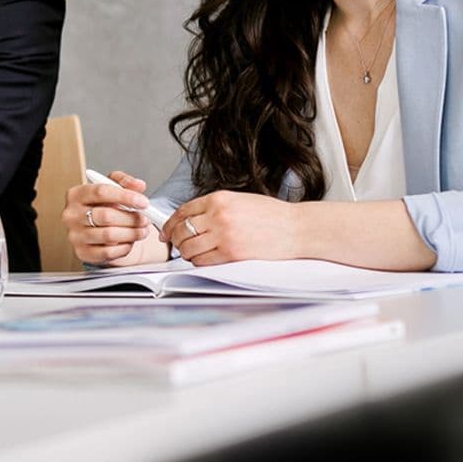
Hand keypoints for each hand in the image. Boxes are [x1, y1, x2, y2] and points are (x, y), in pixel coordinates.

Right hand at [64, 170, 166, 264]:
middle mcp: (71, 215)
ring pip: (109, 235)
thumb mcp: (112, 188)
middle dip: (131, 218)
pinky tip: (130, 241)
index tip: (143, 202)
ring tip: (142, 230)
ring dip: (132, 233)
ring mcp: (75, 235)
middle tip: (145, 219)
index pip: (101, 192)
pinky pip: (108, 252)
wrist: (96, 230)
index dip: (126, 197)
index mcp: (76, 194)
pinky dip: (124, 248)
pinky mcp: (82, 252)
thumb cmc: (103, 206)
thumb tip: (138, 185)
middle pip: (106, 215)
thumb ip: (125, 182)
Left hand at [163, 191, 303, 264]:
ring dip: (185, 253)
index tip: (165, 231)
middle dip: (175, 240)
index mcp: (218, 199)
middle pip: (181, 230)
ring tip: (192, 253)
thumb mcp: (239, 201)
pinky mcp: (232, 253)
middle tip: (177, 245)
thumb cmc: (271, 215)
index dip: (169, 223)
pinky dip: (198, 262)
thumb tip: (190, 219)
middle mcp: (218, 215)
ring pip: (188, 247)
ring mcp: (224, 235)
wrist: (297, 228)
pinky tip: (203, 260)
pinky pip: (202, 261)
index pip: (181, 212)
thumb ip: (214, 208)